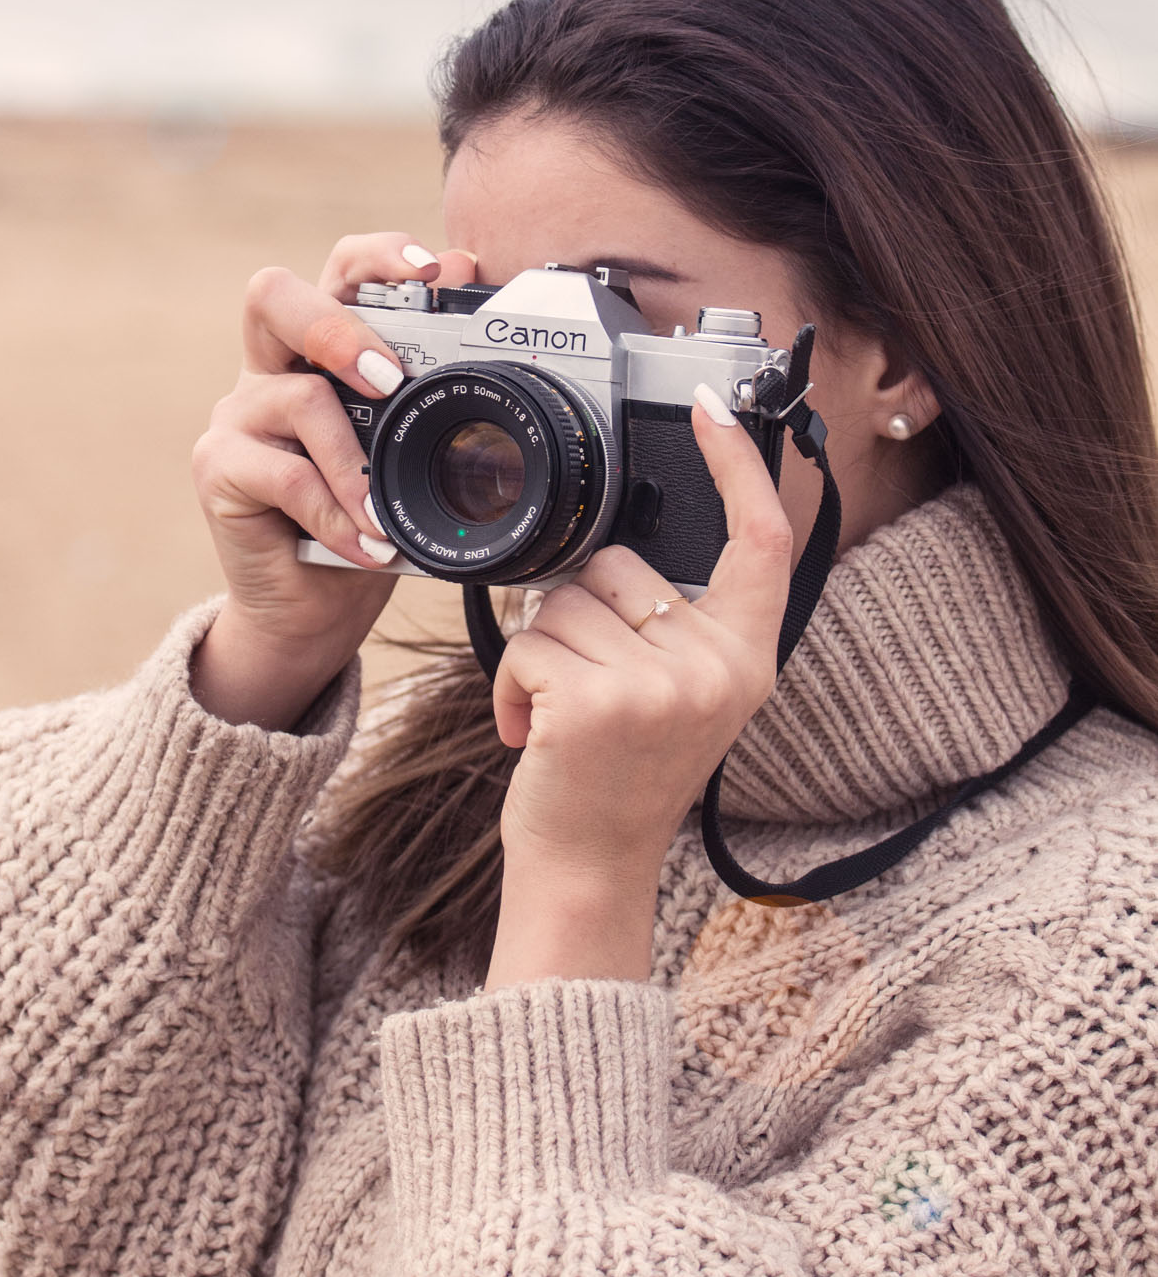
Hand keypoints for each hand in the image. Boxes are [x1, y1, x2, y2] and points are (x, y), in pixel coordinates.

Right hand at [189, 233, 477, 722]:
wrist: (314, 609)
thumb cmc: (368, 521)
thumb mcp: (411, 454)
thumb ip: (430, 386)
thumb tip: (468, 299)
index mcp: (320, 352)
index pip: (338, 272)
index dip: (376, 255)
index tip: (432, 269)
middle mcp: (271, 370)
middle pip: (275, 295)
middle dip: (340, 327)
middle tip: (391, 379)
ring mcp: (238, 416)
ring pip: (296, 396)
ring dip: (355, 462)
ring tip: (385, 513)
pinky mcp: (217, 469)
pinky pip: (284, 475)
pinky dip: (335, 513)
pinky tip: (365, 544)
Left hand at [484, 386, 792, 988]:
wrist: (590, 866)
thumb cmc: (620, 775)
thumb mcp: (682, 695)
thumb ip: (676, 623)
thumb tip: (622, 555)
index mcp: (747, 658)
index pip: (763, 540)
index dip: (740, 467)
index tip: (714, 409)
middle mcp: (717, 669)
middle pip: (620, 565)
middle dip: (581, 613)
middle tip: (593, 690)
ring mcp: (661, 687)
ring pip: (563, 604)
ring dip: (542, 655)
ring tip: (565, 717)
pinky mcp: (598, 702)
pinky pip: (529, 644)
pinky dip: (513, 685)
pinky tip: (534, 733)